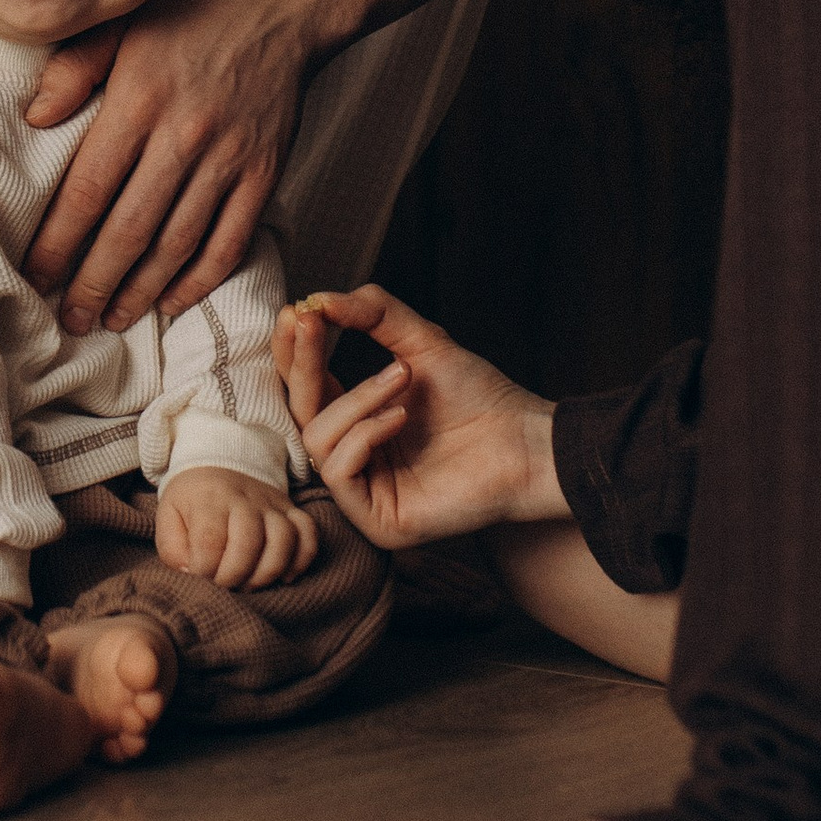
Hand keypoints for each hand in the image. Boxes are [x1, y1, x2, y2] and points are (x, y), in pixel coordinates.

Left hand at [22, 0, 308, 332]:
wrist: (278, 9)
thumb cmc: (187, 19)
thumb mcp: (120, 23)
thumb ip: (72, 68)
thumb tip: (34, 119)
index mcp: (139, 100)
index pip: (88, 189)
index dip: (57, 242)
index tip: (35, 275)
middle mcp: (183, 136)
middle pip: (130, 230)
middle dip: (94, 283)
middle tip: (70, 319)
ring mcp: (229, 160)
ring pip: (178, 244)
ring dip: (141, 291)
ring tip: (111, 319)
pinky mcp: (264, 174)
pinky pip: (230, 241)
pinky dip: (200, 280)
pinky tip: (171, 301)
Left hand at [154, 463, 321, 587]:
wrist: (218, 461)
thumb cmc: (191, 500)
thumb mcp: (168, 516)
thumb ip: (172, 549)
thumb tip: (191, 575)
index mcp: (208, 499)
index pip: (210, 541)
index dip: (205, 571)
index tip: (199, 580)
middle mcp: (244, 498)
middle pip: (249, 541)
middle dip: (235, 576)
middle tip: (224, 587)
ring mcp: (272, 503)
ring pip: (284, 538)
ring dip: (268, 572)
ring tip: (250, 584)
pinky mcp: (291, 509)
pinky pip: (309, 533)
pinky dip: (302, 559)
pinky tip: (284, 576)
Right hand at [273, 285, 560, 549]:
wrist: (526, 442)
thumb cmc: (481, 398)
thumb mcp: (422, 342)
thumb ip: (373, 314)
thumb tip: (319, 298)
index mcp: (359, 419)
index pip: (307, 386)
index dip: (294, 351)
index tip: (296, 312)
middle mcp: (355, 456)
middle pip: (301, 412)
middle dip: (304, 364)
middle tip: (312, 323)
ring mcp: (365, 491)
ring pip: (318, 440)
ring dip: (354, 399)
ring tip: (400, 376)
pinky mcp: (378, 521)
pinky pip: (339, 472)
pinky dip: (364, 436)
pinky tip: (400, 417)